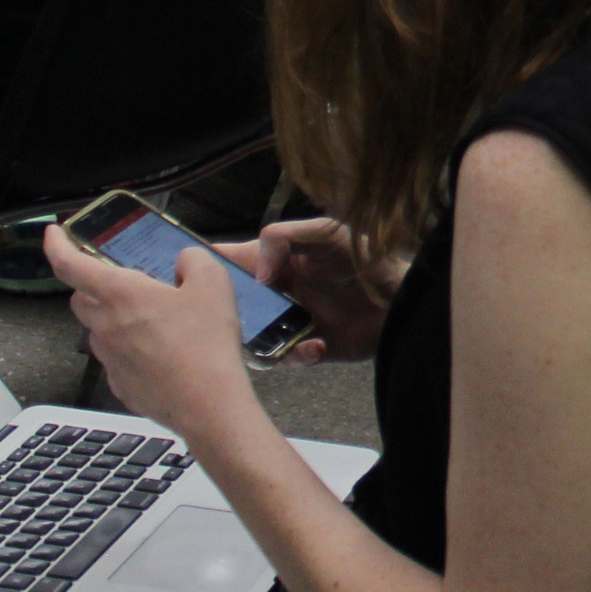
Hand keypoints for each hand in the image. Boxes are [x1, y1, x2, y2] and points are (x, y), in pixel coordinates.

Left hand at [42, 223, 255, 439]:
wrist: (208, 404)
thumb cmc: (206, 345)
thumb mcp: (214, 283)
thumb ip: (194, 260)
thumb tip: (184, 261)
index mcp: (122, 295)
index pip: (70, 265)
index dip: (56, 245)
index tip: (53, 233)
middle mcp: (106, 326)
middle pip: (80, 299)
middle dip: (92, 286)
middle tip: (123, 283)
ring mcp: (110, 359)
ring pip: (98, 330)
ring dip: (115, 320)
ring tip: (156, 321)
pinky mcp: (120, 384)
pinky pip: (117, 359)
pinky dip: (131, 350)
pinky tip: (163, 353)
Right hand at [221, 216, 393, 362]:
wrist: (402, 299)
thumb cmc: (368, 259)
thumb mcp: (327, 232)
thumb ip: (285, 237)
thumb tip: (257, 272)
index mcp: (278, 261)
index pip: (232, 261)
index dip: (208, 267)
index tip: (188, 275)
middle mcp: (279, 293)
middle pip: (235, 304)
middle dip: (228, 312)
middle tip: (234, 318)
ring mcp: (291, 321)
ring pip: (252, 337)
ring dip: (260, 340)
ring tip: (279, 336)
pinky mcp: (308, 347)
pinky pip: (285, 359)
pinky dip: (296, 355)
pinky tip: (315, 345)